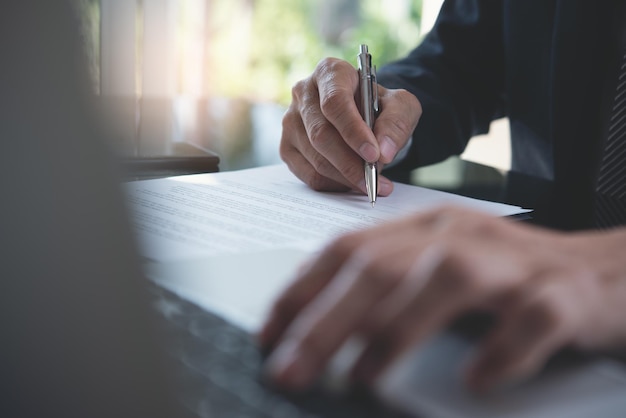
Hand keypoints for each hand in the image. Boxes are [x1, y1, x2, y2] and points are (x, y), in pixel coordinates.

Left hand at [259, 206, 625, 391]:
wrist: (606, 273)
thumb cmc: (511, 277)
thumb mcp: (441, 269)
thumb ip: (389, 288)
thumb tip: (317, 332)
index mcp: (426, 229)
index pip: (348, 248)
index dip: (302, 290)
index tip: (269, 333)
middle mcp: (461, 236)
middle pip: (381, 267)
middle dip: (327, 320)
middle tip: (290, 369)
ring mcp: (512, 262)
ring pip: (445, 282)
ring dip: (395, 331)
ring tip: (362, 377)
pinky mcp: (561, 295)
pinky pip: (529, 320)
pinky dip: (501, 350)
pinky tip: (477, 379)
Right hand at [280, 58, 420, 194]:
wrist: (363, 116)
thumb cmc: (379, 107)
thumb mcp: (401, 106)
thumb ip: (397, 123)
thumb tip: (384, 152)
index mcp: (330, 72)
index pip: (335, 102)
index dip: (353, 131)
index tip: (374, 155)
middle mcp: (303, 92)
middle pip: (321, 134)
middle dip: (350, 162)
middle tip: (375, 179)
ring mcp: (290, 121)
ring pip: (315, 157)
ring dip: (345, 177)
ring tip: (371, 183)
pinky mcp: (287, 147)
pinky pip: (308, 174)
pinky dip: (334, 184)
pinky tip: (352, 184)